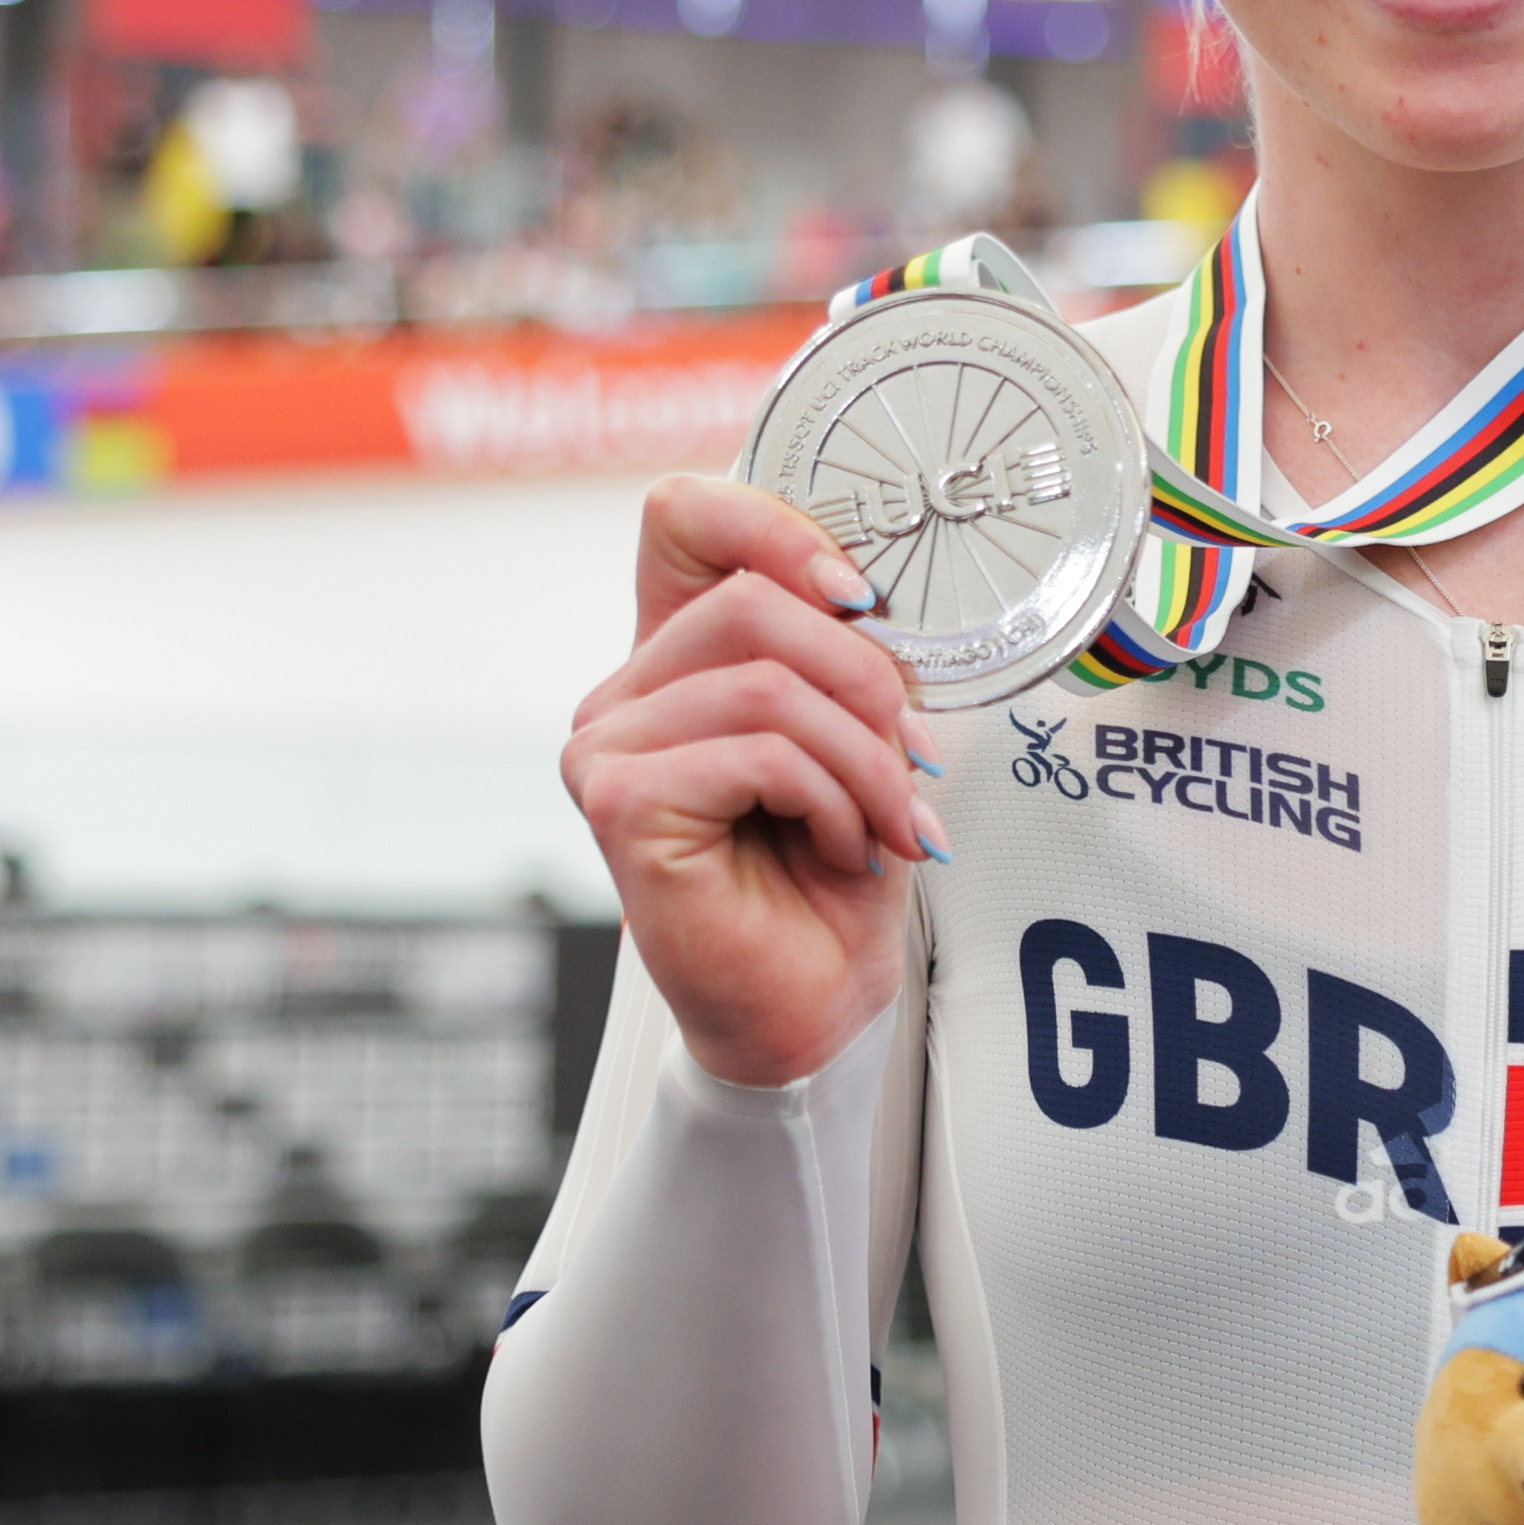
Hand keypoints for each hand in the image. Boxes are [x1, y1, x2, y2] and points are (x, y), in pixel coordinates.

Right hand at [560, 474, 940, 1090]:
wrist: (812, 1006)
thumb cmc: (829, 876)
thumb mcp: (858, 736)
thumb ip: (846, 654)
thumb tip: (870, 599)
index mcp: (674, 658)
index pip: (683, 518)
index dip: (775, 527)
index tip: (863, 597)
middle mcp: (624, 694)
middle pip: (750, 600)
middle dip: (866, 681)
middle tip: (917, 760)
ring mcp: (606, 746)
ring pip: (768, 683)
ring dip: (864, 760)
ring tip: (889, 823)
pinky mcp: (619, 802)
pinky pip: (760, 752)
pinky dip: (831, 799)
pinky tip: (841, 848)